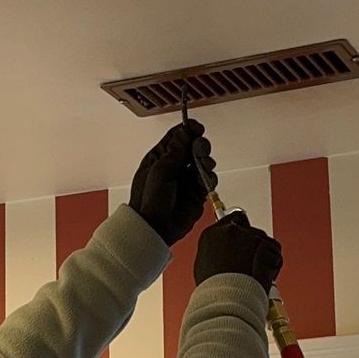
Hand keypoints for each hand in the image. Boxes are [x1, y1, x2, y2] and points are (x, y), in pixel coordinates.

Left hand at [129, 120, 216, 246]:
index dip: (188, 129)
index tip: (197, 128)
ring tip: (202, 166)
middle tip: (199, 150)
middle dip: (200, 145)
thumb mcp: (159, 171)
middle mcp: (174, 166)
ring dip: (206, 160)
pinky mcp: (197, 192)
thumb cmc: (148, 202)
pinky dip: (210, 177)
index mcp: (160, 157)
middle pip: (193, 146)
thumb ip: (174, 152)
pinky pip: (209, 179)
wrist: (154, 228)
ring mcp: (186, 179)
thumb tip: (183, 133)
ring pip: (203, 161)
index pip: (177, 136)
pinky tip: (205, 179)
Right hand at [194, 212, 282, 292]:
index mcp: (212, 234)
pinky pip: (275, 250)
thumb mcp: (204, 266)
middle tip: (250, 265)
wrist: (228, 298)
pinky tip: (263, 275)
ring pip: (264, 240)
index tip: (245, 237)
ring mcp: (249, 236)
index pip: (232, 220)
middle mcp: (230, 231)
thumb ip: (217, 252)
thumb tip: (225, 254)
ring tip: (254, 274)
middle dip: (253, 246)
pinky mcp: (265, 245)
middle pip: (250, 230)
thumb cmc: (215, 289)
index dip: (242, 230)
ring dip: (263, 255)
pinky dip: (274, 263)